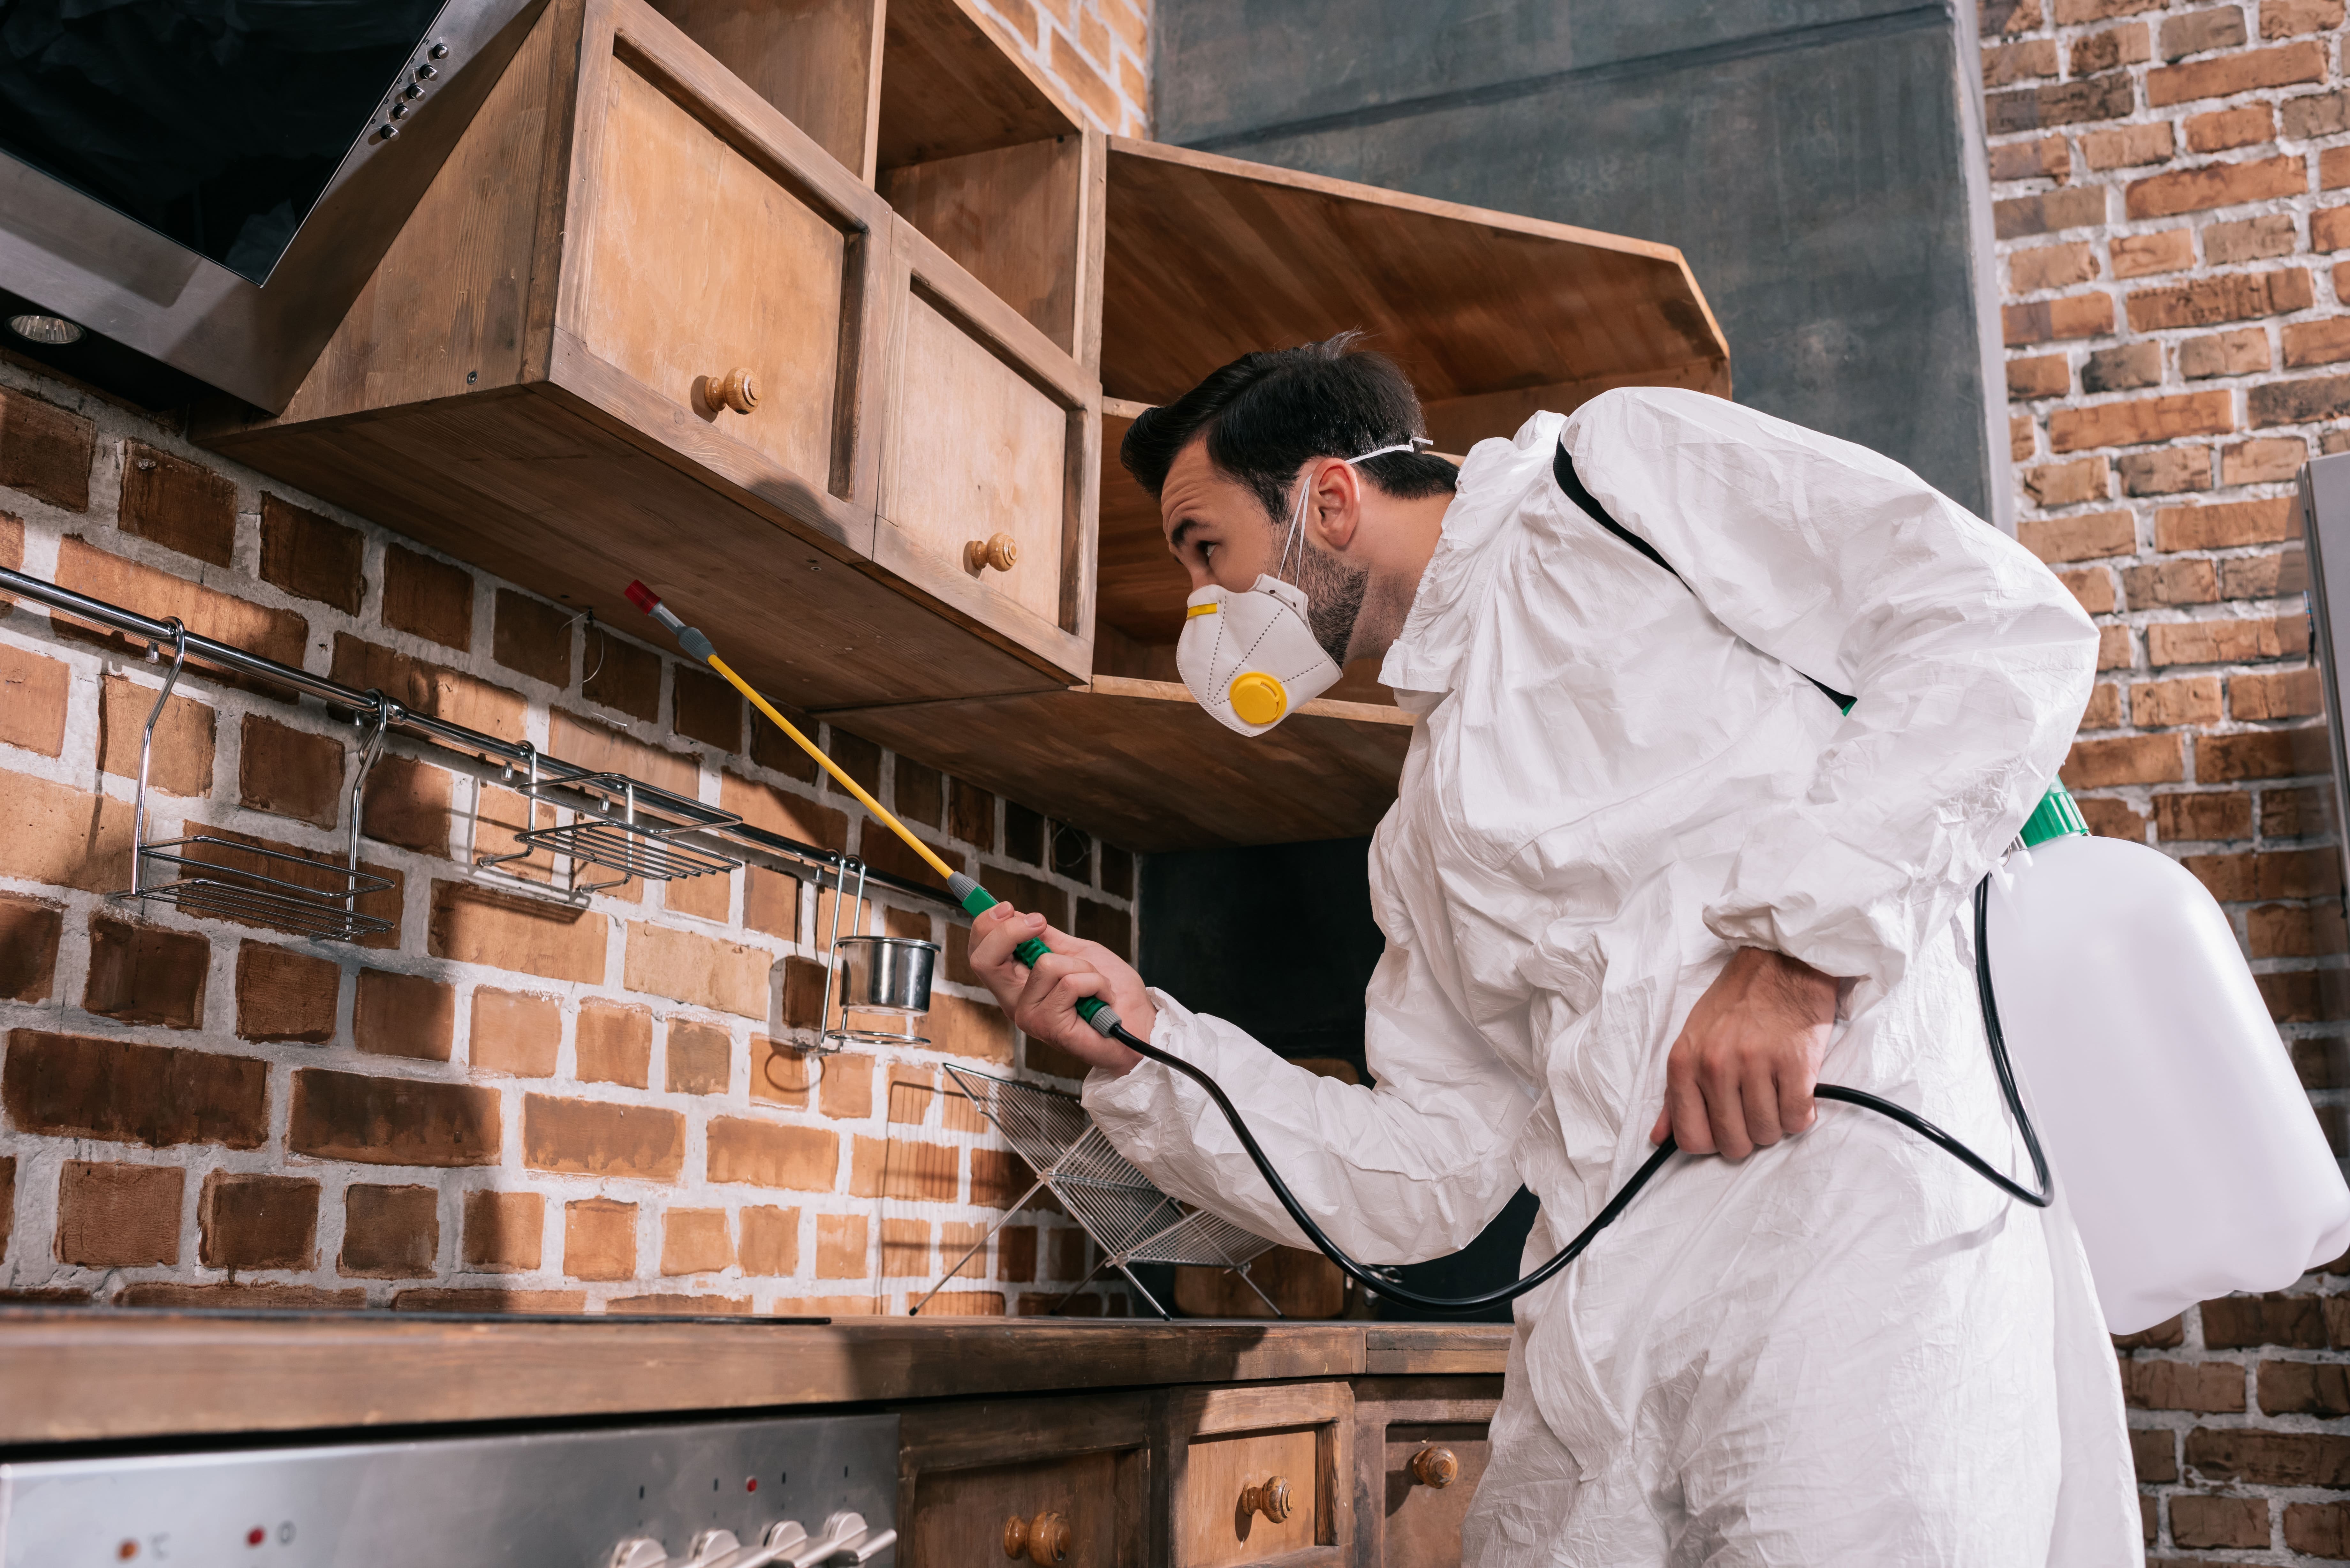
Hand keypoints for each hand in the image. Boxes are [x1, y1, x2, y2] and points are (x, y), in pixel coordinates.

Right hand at [966, 903, 1156, 1076]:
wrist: (1140, 1023)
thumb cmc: (1111, 993)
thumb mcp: (1076, 953)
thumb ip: (1045, 939)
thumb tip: (1018, 915)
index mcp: (1017, 984)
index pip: (980, 955)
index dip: (985, 926)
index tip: (1008, 908)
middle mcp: (1016, 1002)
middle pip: (984, 960)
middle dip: (1010, 930)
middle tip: (1040, 922)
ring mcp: (1030, 1016)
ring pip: (1044, 964)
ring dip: (1081, 965)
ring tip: (1094, 982)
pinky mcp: (1049, 1027)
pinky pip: (1070, 983)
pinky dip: (1095, 982)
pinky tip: (1101, 998)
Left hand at [1649, 947, 1837, 1158]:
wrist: (1781, 962)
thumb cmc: (1736, 1003)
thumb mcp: (1693, 1040)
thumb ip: (1676, 1093)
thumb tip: (1659, 1137)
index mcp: (1684, 1062)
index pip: (1690, 1137)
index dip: (1713, 1141)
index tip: (1726, 1127)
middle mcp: (1715, 1065)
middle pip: (1733, 1143)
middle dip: (1748, 1135)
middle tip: (1756, 1107)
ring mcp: (1755, 1064)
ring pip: (1767, 1133)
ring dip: (1776, 1122)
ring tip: (1776, 1093)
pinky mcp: (1795, 1063)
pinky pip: (1797, 1118)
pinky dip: (1801, 1112)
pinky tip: (1796, 1090)